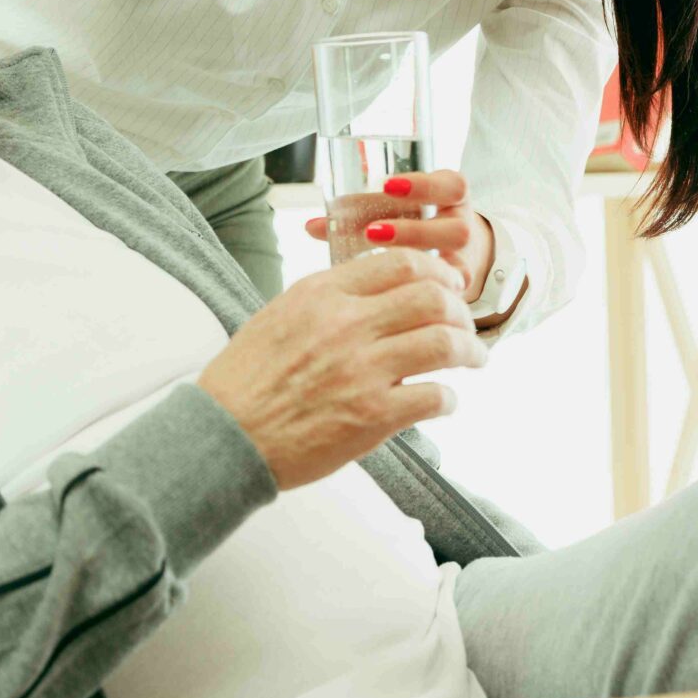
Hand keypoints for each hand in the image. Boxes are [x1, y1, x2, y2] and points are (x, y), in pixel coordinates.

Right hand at [198, 247, 483, 489]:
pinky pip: (435, 397)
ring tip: (474, 359)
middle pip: (432, 296)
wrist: (224, 436)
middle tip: (466, 325)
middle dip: (460, 310)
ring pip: (444, 342)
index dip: (437, 272)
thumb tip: (376, 292)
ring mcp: (362, 370)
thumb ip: (328, 300)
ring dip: (470, 350)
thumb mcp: (279, 316)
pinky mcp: (373, 416)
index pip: (401, 262)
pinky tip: (442, 401)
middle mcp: (346, 324)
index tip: (447, 285)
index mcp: (321, 294)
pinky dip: (448, 399)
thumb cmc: (246, 382)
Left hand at [305, 169, 493, 301]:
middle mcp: (463, 231)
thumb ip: (358, 215)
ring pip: (455, 267)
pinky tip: (391, 297)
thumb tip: (310, 226)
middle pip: (457, 231)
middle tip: (372, 233)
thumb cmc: (411, 227)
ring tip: (378, 268)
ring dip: (414, 267)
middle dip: (413, 232)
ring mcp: (464, 265)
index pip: (453, 187)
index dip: (424, 185)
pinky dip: (418, 294)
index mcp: (452, 200)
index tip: (387, 186)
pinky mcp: (457, 294)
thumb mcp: (393, 210)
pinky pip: (447, 297)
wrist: (449, 257)